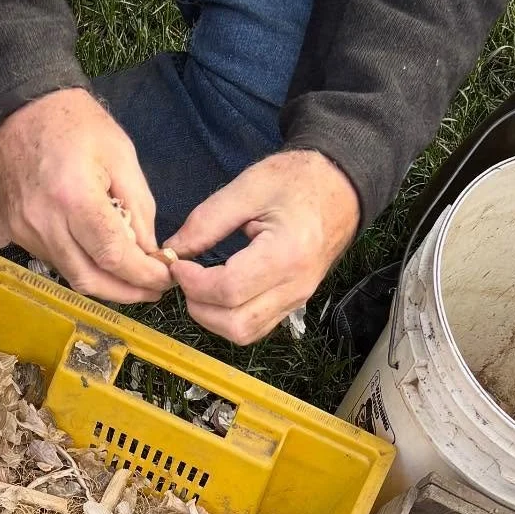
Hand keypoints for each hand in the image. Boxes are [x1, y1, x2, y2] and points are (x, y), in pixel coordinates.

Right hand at [0, 90, 174, 303]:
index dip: (142, 275)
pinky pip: (57, 262)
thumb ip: (139, 209)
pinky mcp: (17, 233)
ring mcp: (26, 231)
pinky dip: (84, 266)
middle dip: (126, 292)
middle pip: (90, 279)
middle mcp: (45, 222)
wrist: (20, 110)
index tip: (164, 278)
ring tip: (131, 276)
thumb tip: (150, 253)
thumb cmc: (75, 124)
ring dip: (106, 284)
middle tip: (152, 290)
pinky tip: (100, 257)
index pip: (112, 255)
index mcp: (73, 197)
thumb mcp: (121, 156)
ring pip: (72, 276)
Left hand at [167, 151, 359, 343]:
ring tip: (200, 285)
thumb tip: (174, 250)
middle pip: (236, 324)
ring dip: (212, 317)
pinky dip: (229, 318)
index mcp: (286, 254)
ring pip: (244, 333)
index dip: (194, 283)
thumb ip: (207, 220)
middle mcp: (295, 286)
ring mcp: (296, 300)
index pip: (230, 289)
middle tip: (187, 278)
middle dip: (199, 306)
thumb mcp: (250, 186)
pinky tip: (219, 293)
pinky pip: (256, 327)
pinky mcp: (293, 304)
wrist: (341, 189)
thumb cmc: (299, 180)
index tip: (178, 264)